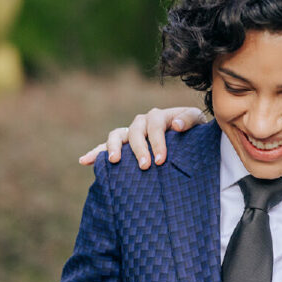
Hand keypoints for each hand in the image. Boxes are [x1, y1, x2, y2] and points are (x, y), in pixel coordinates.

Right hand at [77, 107, 205, 168]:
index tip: (160, 161)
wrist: (188, 137)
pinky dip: (95, 152)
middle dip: (139, 149)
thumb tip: (175, 125)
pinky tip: (84, 161)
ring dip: (114, 147)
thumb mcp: (197, 122)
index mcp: (159, 116)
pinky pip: (106, 146)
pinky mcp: (123, 144)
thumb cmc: (194, 131)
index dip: (157, 142)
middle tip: (145, 166)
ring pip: (117, 135)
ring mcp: (131, 132)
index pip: (155, 126)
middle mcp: (142, 122)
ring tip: (114, 161)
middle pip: (135, 131)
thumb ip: (189, 120)